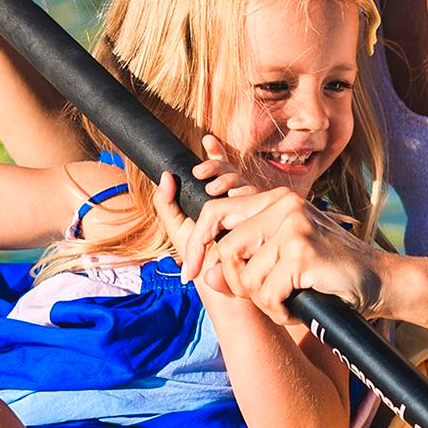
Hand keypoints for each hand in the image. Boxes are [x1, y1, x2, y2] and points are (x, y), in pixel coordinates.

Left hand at [153, 137, 254, 266]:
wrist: (220, 288)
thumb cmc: (200, 261)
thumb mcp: (177, 229)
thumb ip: (166, 203)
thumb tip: (165, 174)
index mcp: (217, 200)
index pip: (220, 170)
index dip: (216, 153)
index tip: (207, 139)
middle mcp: (237, 202)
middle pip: (232, 172)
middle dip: (218, 165)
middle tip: (200, 172)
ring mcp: (251, 211)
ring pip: (244, 183)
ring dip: (228, 180)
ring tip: (211, 189)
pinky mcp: (262, 222)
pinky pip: (256, 199)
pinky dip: (242, 195)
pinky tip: (230, 197)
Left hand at [178, 187, 387, 323]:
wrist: (381, 282)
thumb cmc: (330, 272)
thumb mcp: (282, 260)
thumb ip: (244, 262)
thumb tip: (203, 275)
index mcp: (275, 199)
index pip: (215, 212)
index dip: (195, 244)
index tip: (189, 272)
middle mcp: (282, 205)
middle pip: (225, 251)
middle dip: (237, 284)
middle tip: (263, 299)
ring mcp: (292, 227)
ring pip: (246, 277)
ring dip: (265, 302)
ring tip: (290, 301)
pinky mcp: (301, 253)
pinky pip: (267, 293)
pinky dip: (280, 311)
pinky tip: (299, 308)